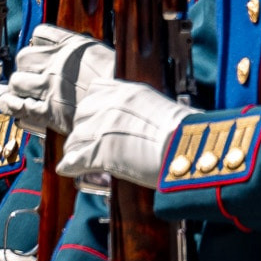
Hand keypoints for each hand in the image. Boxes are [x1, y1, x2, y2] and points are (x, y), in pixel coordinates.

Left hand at [1, 25, 114, 132]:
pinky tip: (14, 106)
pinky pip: (16, 105)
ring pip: (16, 81)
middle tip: (34, 77)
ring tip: (25, 94)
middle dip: (26, 67)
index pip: (40, 33)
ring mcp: (50, 88)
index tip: (41, 52)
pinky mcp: (48, 112)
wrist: (128, 109)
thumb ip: (85, 54)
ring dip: (18, 88)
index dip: (38, 44)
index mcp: (73, 47)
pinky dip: (12, 106)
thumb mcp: (105, 57)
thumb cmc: (123, 84)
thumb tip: (74, 56)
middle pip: (23, 57)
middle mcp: (57, 64)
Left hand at [58, 79, 190, 185]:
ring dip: (77, 150)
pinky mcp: (100, 153)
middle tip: (90, 144)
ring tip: (81, 162)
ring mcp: (102, 128)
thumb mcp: (163, 110)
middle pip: (81, 115)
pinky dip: (71, 166)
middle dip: (83, 130)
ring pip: (75, 139)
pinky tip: (70, 170)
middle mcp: (111, 105)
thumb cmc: (187, 134)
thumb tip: (143, 126)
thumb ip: (144, 112)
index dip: (93, 107)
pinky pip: (74, 160)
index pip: (95, 91)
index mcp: (129, 92)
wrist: (190, 149)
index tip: (97, 120)